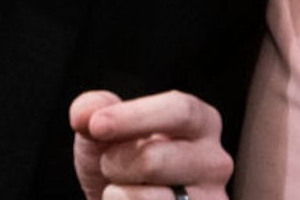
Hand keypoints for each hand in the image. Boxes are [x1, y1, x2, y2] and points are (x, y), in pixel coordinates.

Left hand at [70, 90, 232, 199]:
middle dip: (116, 163)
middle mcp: (215, 162)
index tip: (97, 125)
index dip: (135, 117)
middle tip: (111, 166)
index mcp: (202, 123)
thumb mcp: (105, 131)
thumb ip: (95, 109)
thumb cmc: (123, 163)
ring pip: (150, 199)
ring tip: (122, 190)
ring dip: (118, 195)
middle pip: (154, 159)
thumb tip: (84, 113)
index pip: (180, 110)